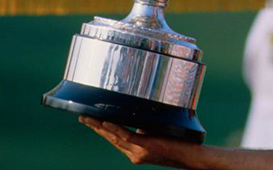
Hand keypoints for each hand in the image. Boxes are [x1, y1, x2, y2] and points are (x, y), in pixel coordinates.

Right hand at [79, 116, 199, 167]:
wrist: (190, 156)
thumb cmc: (177, 144)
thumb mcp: (156, 136)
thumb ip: (144, 130)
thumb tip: (136, 116)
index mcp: (135, 152)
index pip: (114, 140)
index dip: (101, 131)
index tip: (91, 121)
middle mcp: (134, 154)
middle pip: (109, 139)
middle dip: (95, 127)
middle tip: (82, 117)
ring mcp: (139, 151)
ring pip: (114, 137)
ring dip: (99, 127)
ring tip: (88, 118)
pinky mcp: (145, 146)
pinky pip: (126, 136)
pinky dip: (114, 129)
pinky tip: (106, 122)